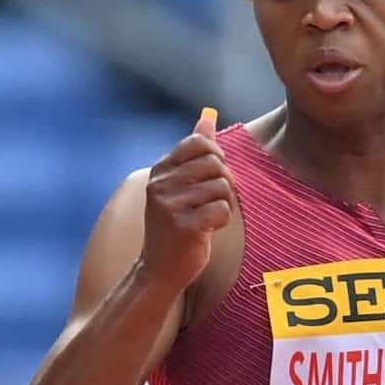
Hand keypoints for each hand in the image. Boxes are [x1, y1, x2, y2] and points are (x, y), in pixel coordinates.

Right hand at [142, 108, 236, 285]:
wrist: (159, 267)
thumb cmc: (175, 223)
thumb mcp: (179, 183)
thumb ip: (194, 150)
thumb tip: (208, 116)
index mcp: (161, 170)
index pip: (200, 143)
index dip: (217, 157)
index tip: (210, 177)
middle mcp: (161, 183)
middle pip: (216, 163)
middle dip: (224, 182)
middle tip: (211, 201)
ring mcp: (171, 205)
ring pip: (222, 188)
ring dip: (224, 204)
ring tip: (206, 217)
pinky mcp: (185, 226)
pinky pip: (223, 210)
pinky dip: (222, 221)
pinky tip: (207, 229)